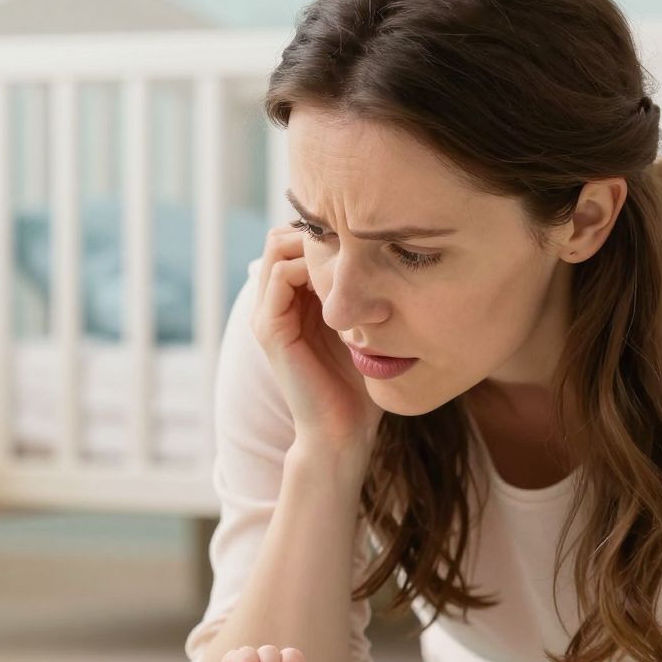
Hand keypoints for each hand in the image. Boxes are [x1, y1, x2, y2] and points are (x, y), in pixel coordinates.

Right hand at [249, 227, 381, 460]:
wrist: (343, 432)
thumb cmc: (361, 384)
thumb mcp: (365, 326)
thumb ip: (365, 293)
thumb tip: (393, 254)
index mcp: (294, 301)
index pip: (296, 239)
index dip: (327, 230)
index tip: (367, 238)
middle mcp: (275, 303)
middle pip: (283, 236)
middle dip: (319, 230)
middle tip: (359, 242)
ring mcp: (267, 314)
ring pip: (277, 247)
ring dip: (314, 244)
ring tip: (352, 260)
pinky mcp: (270, 329)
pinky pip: (279, 276)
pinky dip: (308, 266)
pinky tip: (345, 282)